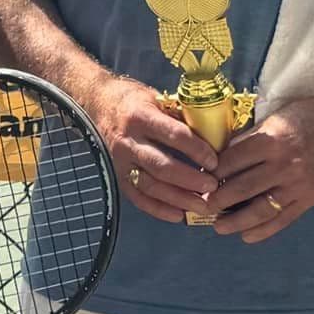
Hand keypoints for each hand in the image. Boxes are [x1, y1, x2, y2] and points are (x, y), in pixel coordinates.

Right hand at [85, 75, 218, 224]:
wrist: (99, 102)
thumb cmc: (134, 100)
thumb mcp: (157, 98)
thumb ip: (180, 117)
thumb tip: (214, 135)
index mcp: (141, 116)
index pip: (174, 135)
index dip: (197, 150)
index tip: (215, 160)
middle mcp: (128, 141)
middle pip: (162, 166)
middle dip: (190, 179)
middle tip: (212, 186)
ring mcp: (121, 161)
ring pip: (151, 186)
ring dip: (178, 198)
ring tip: (201, 205)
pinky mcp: (118, 175)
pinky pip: (138, 198)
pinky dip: (158, 209)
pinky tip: (178, 215)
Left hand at [203, 88, 313, 243]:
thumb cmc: (302, 118)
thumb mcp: (272, 120)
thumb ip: (247, 140)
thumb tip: (217, 160)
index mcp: (270, 139)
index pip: (231, 161)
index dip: (211, 173)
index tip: (198, 181)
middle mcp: (284, 164)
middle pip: (242, 188)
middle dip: (217, 200)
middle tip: (201, 205)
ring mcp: (299, 184)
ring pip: (261, 209)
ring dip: (236, 221)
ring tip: (219, 227)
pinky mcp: (310, 198)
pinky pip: (283, 219)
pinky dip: (263, 230)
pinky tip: (247, 235)